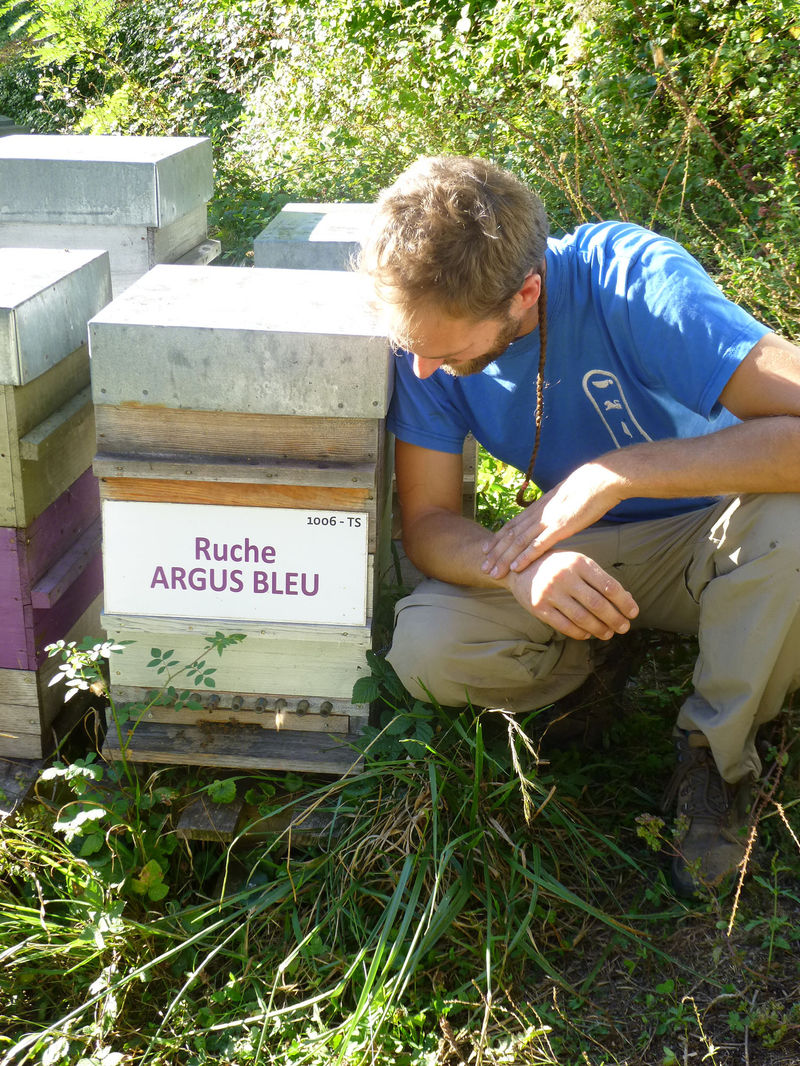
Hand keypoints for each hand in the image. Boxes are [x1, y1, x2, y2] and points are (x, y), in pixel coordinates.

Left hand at [481, 462, 622, 578]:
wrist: (600, 479)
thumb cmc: (588, 490)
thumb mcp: (565, 500)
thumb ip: (554, 511)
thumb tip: (552, 518)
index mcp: (539, 508)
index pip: (512, 525)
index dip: (498, 539)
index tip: (486, 550)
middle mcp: (538, 514)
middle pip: (510, 536)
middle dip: (495, 553)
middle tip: (483, 568)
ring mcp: (547, 520)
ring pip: (519, 542)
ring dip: (504, 559)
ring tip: (492, 572)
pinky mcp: (559, 527)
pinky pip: (538, 544)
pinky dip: (525, 557)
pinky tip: (516, 568)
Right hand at [508, 550, 637, 640]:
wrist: (518, 568)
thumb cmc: (556, 565)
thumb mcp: (577, 562)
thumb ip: (599, 578)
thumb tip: (626, 599)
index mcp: (578, 562)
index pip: (608, 586)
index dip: (624, 602)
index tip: (633, 613)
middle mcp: (564, 576)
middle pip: (597, 604)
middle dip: (615, 619)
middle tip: (624, 628)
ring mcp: (550, 593)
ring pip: (582, 618)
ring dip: (599, 629)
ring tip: (608, 634)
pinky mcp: (538, 608)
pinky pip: (565, 626)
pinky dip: (580, 633)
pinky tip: (588, 634)